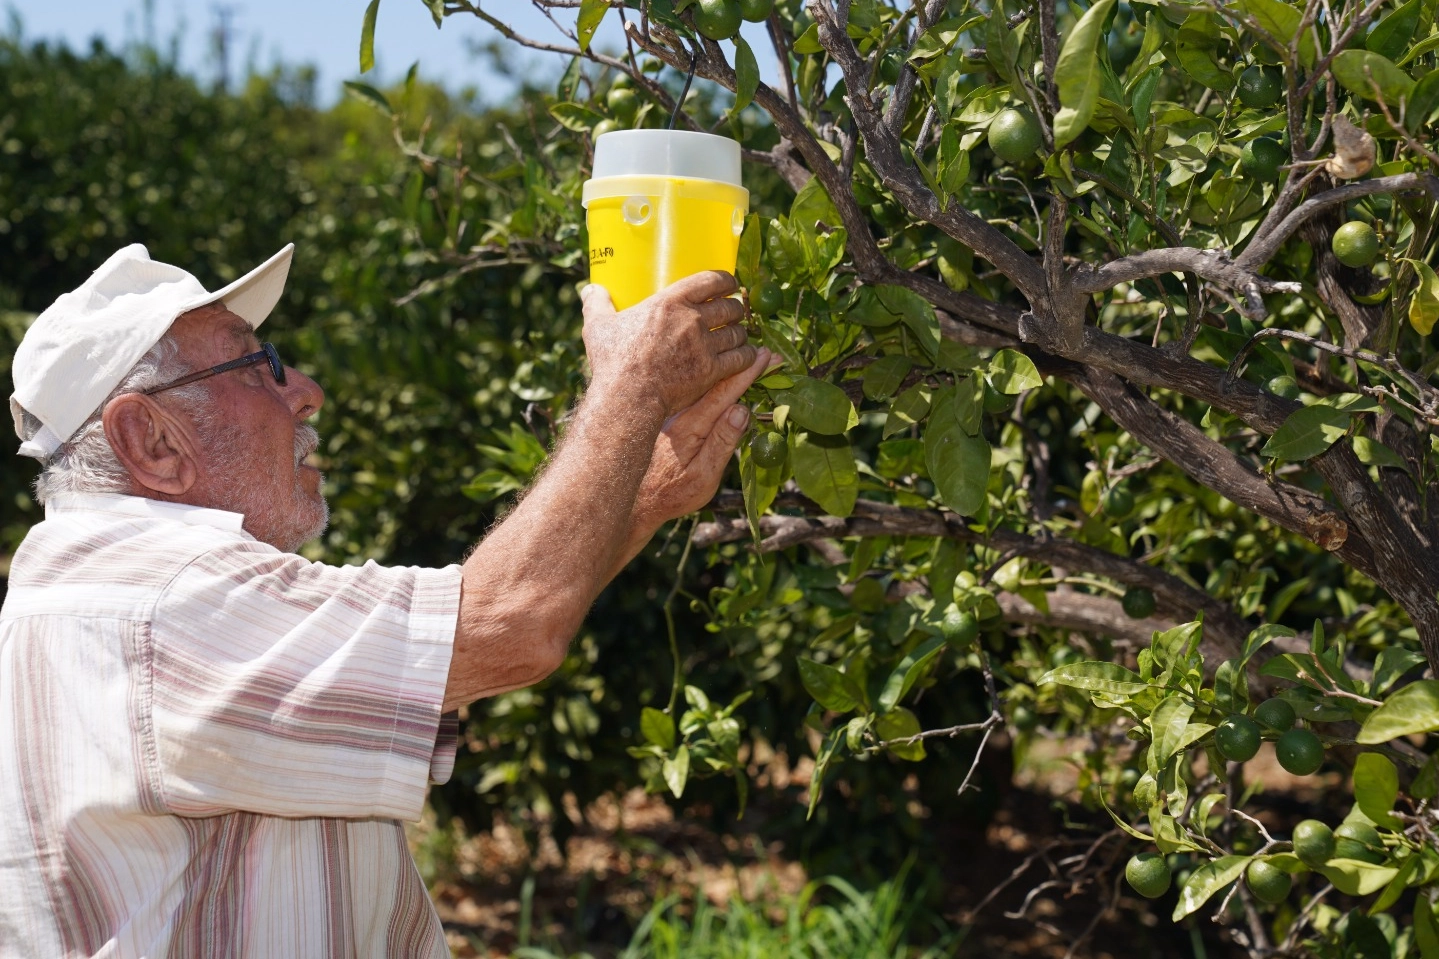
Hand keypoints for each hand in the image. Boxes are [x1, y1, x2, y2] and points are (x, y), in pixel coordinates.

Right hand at [580, 273, 757, 416]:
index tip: (730, 284)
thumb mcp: (599, 326)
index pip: (711, 280)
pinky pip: (740, 358)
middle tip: (734, 313)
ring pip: (737, 332)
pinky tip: (747, 356)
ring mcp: (704, 345)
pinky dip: (747, 356)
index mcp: (670, 301)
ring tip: (739, 335)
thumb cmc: (613, 361)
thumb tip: (590, 289)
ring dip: (741, 333)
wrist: (628, 396)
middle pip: (729, 307)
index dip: (726, 280)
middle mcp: (692, 319)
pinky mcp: (711, 370)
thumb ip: (597, 304)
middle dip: (735, 309)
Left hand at [631, 347, 771, 531]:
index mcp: (691, 426)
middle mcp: (679, 413)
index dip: (748, 373)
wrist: (635, 501)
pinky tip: (720, 371)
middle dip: (742, 364)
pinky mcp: (667, 417)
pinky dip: (710, 379)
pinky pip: (693, 391)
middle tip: (767, 350)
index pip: (725, 392)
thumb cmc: (672, 494)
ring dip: (725, 367)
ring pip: (702, 383)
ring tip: (747, 353)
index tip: (767, 357)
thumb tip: (742, 410)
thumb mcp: (702, 477)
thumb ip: (721, 443)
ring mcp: (672, 413)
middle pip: (715, 380)